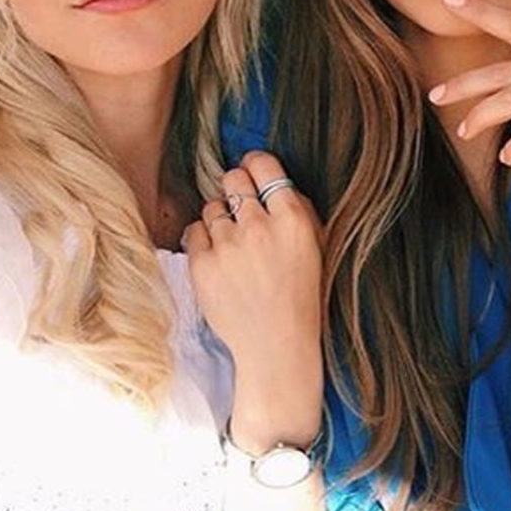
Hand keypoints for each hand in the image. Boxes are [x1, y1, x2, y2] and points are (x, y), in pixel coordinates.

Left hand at [182, 151, 323, 453]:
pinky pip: (194, 230)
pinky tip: (219, 257)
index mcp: (292, 220)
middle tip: (242, 209)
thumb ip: (298, 211)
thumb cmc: (302, 297)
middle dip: (236, 189)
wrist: (276, 345)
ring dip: (221, 218)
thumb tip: (273, 182)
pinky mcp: (202, 265)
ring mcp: (227, 246)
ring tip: (233, 244)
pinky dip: (204, 239)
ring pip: (212, 206)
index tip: (253, 172)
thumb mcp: (317, 248)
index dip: (256, 165)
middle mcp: (258, 227)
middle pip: (233, 179)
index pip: (264, 166)